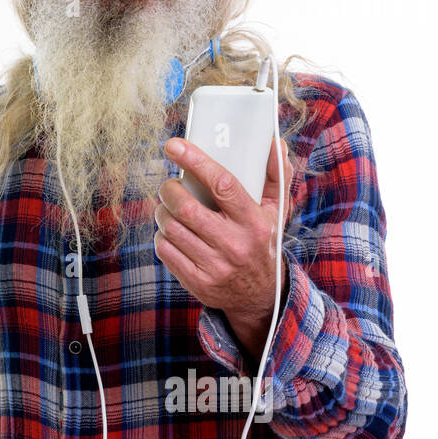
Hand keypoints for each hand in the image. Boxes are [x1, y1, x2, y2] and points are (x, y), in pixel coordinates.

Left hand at [153, 136, 292, 358]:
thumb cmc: (262, 240)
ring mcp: (214, 266)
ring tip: (169, 207)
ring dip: (162, 211)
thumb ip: (275, 175)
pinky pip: (164, 249)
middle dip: (169, 190)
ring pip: (170, 227)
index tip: (174, 145)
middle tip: (170, 185)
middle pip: (186, 208)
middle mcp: (235, 244)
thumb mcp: (276, 211)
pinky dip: (161, 235)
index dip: (196, 161)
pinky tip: (171, 231)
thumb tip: (274, 143)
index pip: (222, 184)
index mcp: (254, 222)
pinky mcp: (197, 281)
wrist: (260, 295)